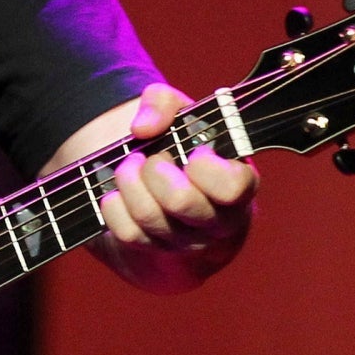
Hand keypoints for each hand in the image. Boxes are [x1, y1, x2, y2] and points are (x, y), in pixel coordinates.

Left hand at [96, 82, 255, 290]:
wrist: (167, 190)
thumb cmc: (183, 148)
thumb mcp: (179, 114)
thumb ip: (163, 102)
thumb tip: (142, 128)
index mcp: (240, 185)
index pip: (230, 188)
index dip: (203, 167)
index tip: (191, 153)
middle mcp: (218, 221)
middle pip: (180, 201)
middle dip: (154, 169)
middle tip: (151, 158)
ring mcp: (187, 242)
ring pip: (149, 217)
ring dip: (128, 182)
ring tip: (129, 166)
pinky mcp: (156, 252)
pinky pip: (128, 233)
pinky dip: (113, 207)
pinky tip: (116, 192)